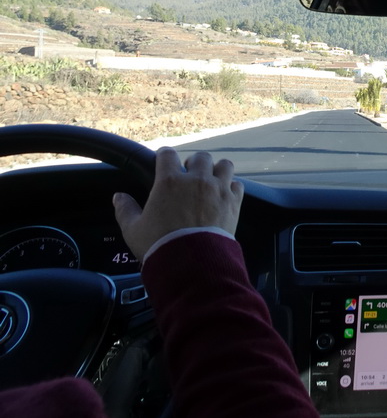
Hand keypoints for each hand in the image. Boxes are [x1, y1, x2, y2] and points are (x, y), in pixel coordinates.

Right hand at [112, 147, 243, 259]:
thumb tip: (118, 197)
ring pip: (224, 165)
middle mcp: (196, 180)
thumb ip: (125, 209)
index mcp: (170, 181)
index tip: (164, 160)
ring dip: (218, 170)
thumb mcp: (133, 229)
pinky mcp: (233, 202)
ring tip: (212, 181)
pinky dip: (232, 188)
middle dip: (195, 163)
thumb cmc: (160, 245)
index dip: (165, 155)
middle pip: (201, 157)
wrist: (192, 263)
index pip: (168, 154)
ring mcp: (218, 189)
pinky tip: (225, 196)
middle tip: (190, 175)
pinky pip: (238, 185)